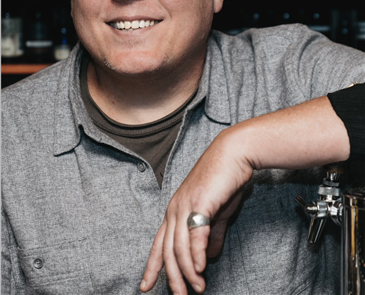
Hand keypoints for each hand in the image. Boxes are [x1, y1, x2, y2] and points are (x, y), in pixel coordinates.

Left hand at [140, 96, 349, 293]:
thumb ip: (212, 234)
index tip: (146, 286)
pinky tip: (201, 268)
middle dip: (172, 277)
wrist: (234, 154)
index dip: (152, 266)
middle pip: (167, 249)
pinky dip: (197, 254)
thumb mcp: (217, 212)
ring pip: (179, 246)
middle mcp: (175, 208)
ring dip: (188, 271)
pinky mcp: (200, 202)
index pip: (159, 243)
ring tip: (197, 289)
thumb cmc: (225, 181)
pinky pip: (195, 234)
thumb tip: (210, 256)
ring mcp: (185, 204)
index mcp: (175, 209)